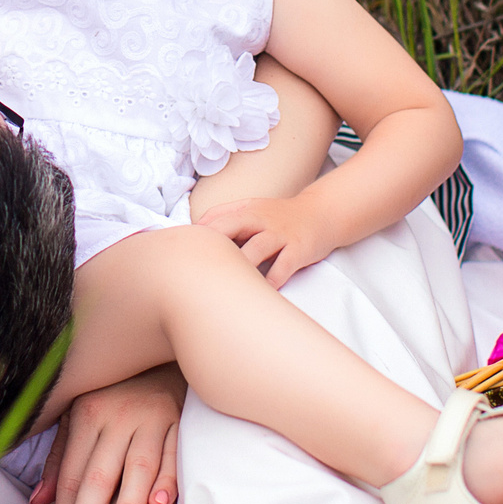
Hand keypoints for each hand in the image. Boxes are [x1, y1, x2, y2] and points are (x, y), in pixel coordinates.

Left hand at [30, 365, 184, 503]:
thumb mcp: (80, 416)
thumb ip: (59, 459)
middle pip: (96, 479)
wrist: (165, 350)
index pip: (69, 478)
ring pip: (136, 469)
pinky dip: (169, 478)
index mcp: (86, 416)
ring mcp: (150, 417)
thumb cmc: (116, 394)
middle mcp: (115, 417)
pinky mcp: (181, 419)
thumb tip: (37, 502)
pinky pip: (175, 453)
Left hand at [198, 193, 337, 287]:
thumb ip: (225, 217)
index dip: (197, 236)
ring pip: (256, 248)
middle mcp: (261, 219)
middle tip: (195, 271)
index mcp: (245, 210)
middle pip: (230, 228)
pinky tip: (260, 294)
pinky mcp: (298, 249)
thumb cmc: (280, 217)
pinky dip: (271, 281)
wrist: (322, 214)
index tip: (181, 257)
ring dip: (240, 265)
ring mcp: (280, 234)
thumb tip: (194, 233)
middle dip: (212, 247)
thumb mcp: (252, 209)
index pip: (214, 219)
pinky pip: (283, 266)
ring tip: (225, 286)